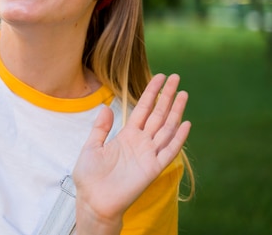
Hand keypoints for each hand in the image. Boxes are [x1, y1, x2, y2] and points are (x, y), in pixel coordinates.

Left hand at [72, 74, 190, 232]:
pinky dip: (178, 138)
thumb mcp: (91, 146)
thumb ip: (101, 128)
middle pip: (158, 114)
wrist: (93, 200)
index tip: (159, 77)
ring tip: (183, 93)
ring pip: (166, 128)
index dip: (151, 92)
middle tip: (176, 77)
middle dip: (167, 96)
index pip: (142, 109)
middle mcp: (140, 142)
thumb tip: (106, 107)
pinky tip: (185, 123)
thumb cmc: (90, 176)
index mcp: (126, 135)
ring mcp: (148, 154)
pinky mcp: (152, 168)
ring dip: (175, 111)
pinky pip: (168, 151)